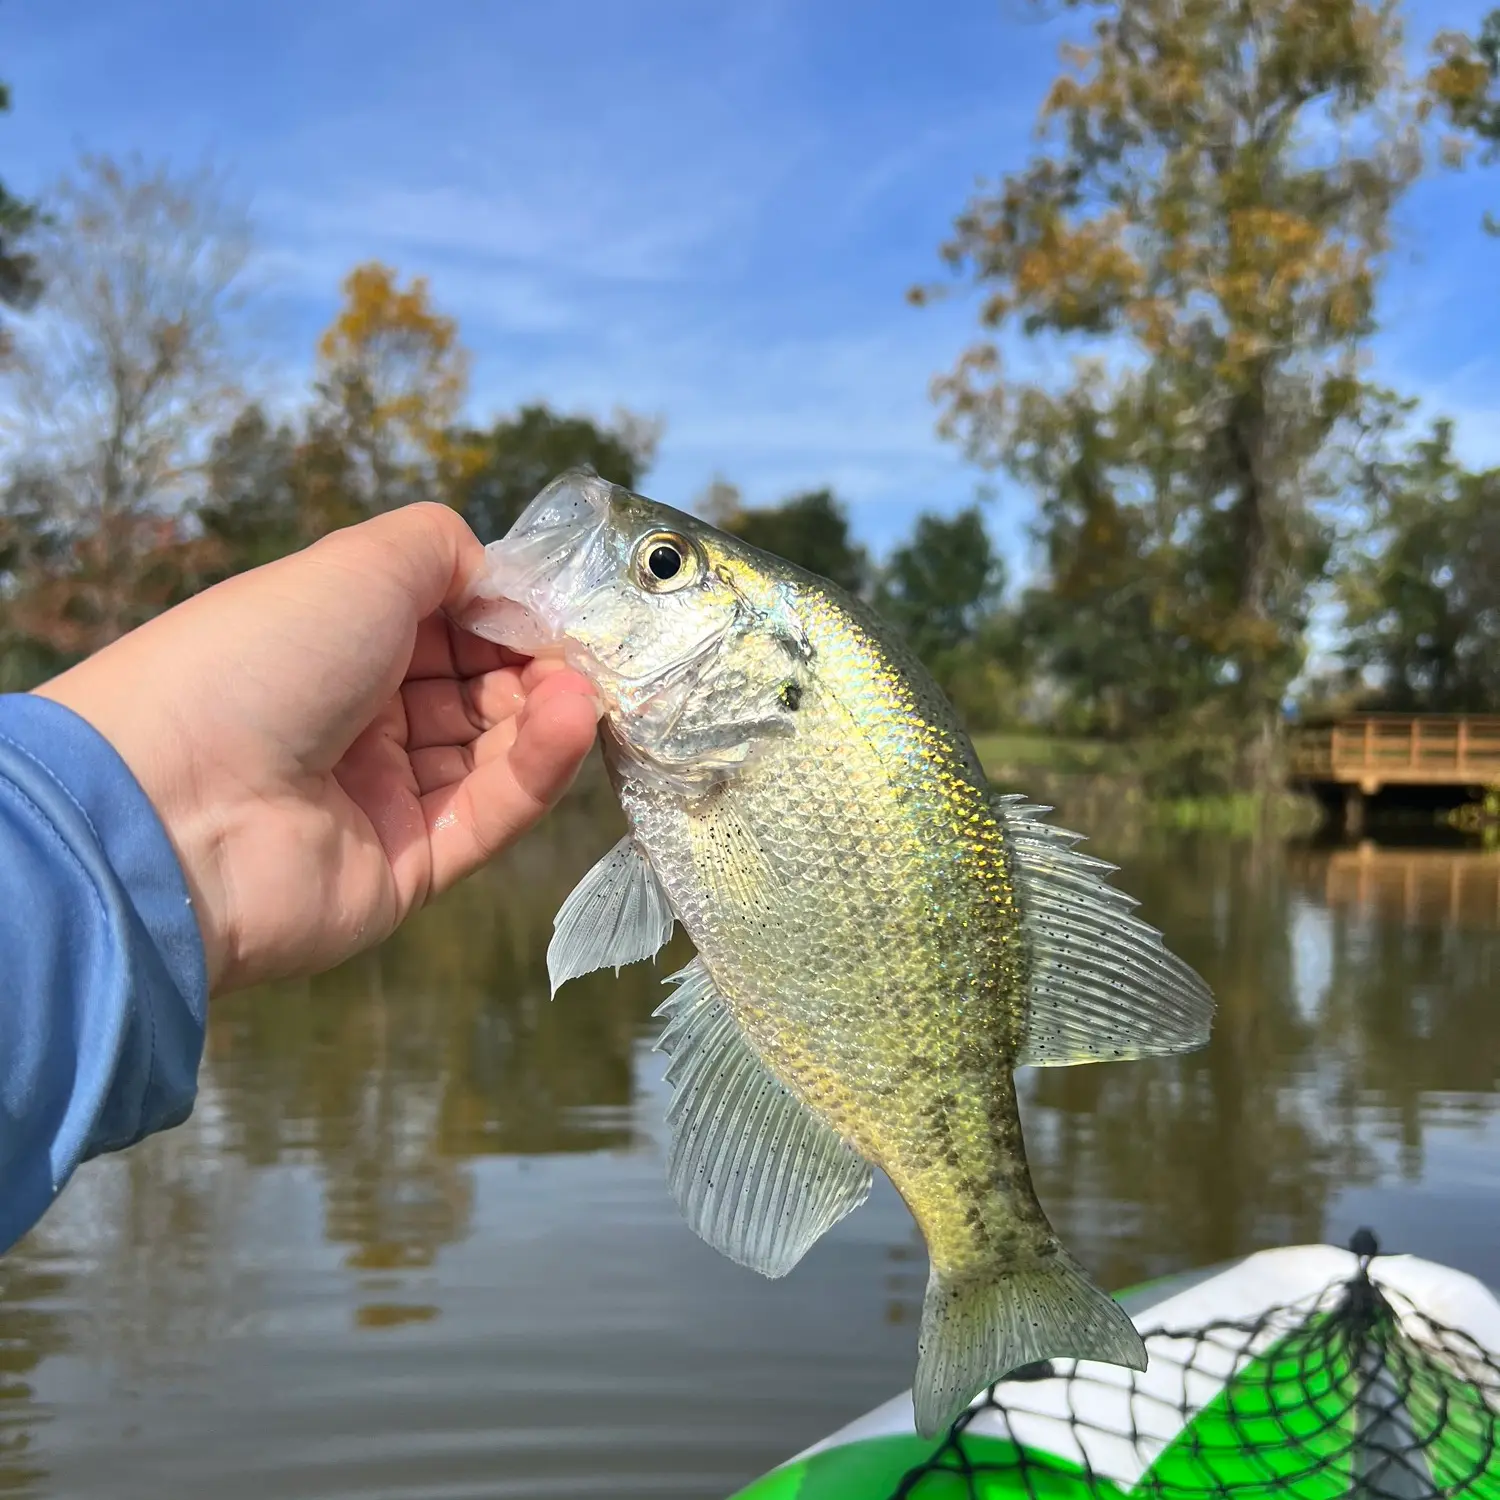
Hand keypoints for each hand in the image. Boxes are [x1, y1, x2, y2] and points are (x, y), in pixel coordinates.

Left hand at [35, 503, 600, 994]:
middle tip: (587, 654)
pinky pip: (487, 815)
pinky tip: (570, 724)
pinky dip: (536, 769)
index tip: (561, 606)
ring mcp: (382, 798)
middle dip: (536, 667)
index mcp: (334, 643)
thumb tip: (504, 583)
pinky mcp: (408, 869)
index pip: (448, 627)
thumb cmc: (264, 659)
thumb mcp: (359, 564)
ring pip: (492, 753)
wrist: (175, 808)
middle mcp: (357, 718)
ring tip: (582, 689)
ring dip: (544, 714)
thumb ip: (446, 552)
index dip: (507, 615)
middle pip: (477, 690)